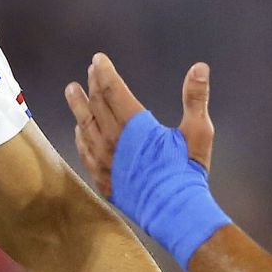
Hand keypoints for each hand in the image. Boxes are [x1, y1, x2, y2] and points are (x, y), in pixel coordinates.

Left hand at [64, 55, 213, 199]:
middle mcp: (113, 140)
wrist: (175, 212)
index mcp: (135, 125)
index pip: (113, 90)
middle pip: (96, 104)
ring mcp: (104, 161)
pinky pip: (84, 151)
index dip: (105, 72)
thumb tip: (200, 67)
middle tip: (89, 71)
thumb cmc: (188, 171)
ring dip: (78, 106)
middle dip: (93, 84)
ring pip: (85, 126)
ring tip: (71, 91)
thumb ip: (195, 97)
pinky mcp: (102, 178)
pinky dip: (80, 135)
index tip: (98, 59)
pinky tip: (79, 130)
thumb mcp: (198, 131)